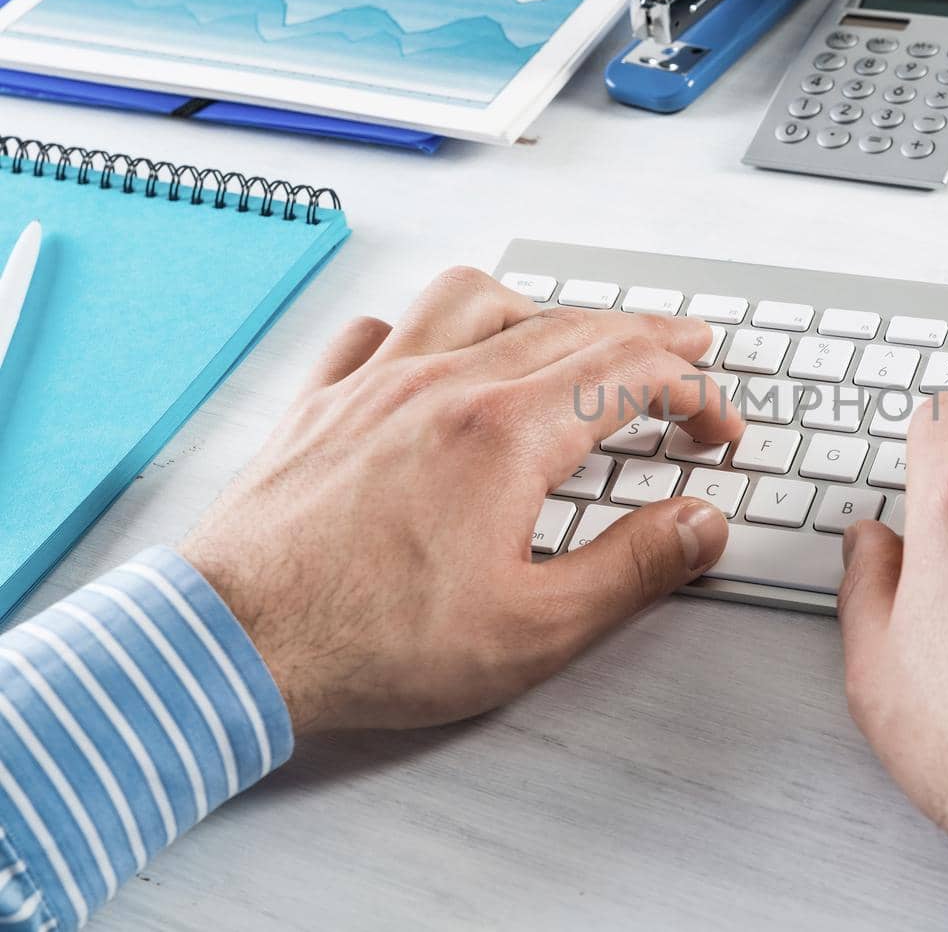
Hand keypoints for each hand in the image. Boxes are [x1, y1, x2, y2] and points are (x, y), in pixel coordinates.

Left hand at [181, 267, 740, 733]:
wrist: (231, 647)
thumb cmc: (370, 643)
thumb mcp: (534, 630)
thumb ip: (633, 569)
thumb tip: (700, 525)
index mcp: (507, 434)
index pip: (632, 375)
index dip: (694, 391)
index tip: (716, 425)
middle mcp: (446, 386)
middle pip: (573, 326)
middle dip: (648, 338)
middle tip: (689, 354)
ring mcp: (378, 384)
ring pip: (476, 299)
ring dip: (543, 307)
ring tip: (573, 334)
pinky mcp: (324, 404)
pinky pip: (380, 329)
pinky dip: (425, 326)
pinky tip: (436, 351)